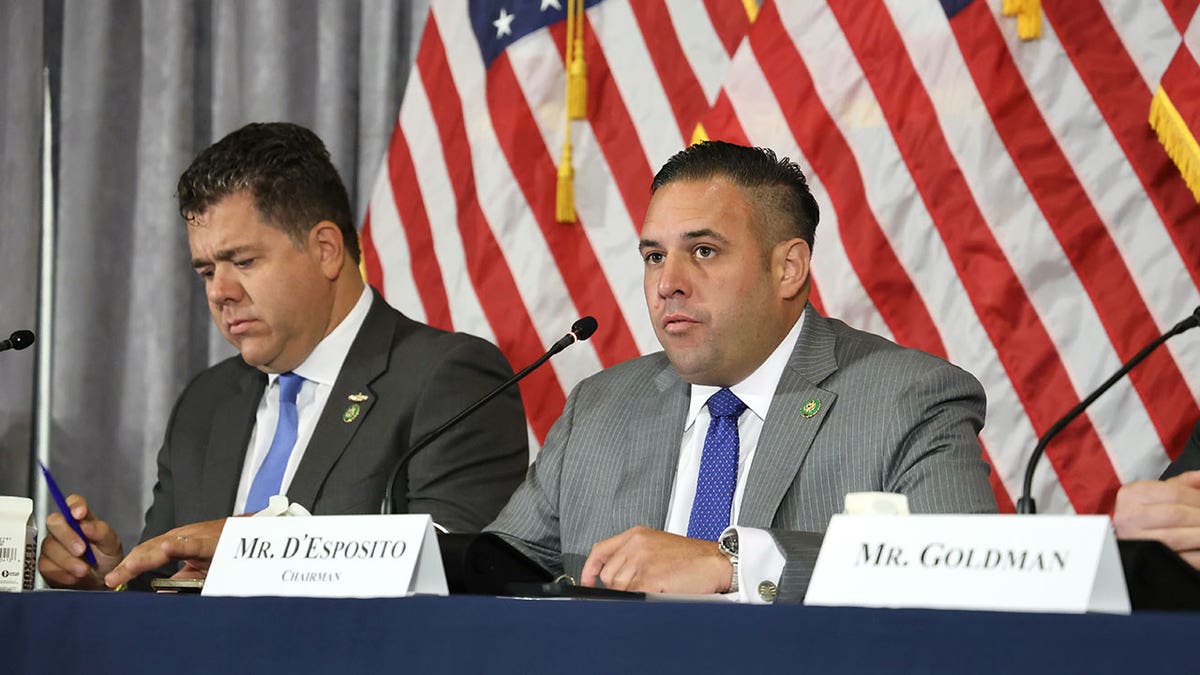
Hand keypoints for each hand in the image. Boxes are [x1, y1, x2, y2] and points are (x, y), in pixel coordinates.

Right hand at [37, 494, 123, 589]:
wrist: (100, 582)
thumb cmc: (106, 558)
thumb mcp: (111, 544)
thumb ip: (102, 532)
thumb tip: (86, 524)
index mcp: (82, 519)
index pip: (73, 502)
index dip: (74, 505)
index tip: (80, 514)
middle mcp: (64, 529)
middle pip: (54, 522)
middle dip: (67, 536)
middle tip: (82, 550)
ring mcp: (53, 545)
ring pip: (50, 546)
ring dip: (67, 560)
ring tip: (83, 570)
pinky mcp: (46, 563)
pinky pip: (46, 565)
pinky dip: (61, 572)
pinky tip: (73, 577)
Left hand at [104, 518, 226, 588]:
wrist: (252, 532)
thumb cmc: (224, 547)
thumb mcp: (198, 565)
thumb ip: (180, 578)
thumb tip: (161, 592)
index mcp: (174, 542)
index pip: (144, 553)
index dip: (127, 567)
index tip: (111, 582)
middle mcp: (180, 536)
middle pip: (148, 550)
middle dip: (129, 565)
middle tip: (112, 580)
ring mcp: (194, 537)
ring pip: (164, 546)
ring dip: (145, 557)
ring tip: (128, 567)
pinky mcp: (211, 542)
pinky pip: (193, 545)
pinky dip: (180, 546)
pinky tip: (167, 547)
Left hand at [580, 526, 731, 593]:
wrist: (715, 561)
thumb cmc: (692, 557)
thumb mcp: (657, 546)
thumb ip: (634, 555)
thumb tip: (614, 577)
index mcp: (636, 535)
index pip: (600, 550)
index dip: (589, 569)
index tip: (587, 581)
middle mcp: (636, 545)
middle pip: (608, 575)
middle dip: (618, 588)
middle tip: (639, 588)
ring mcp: (642, 561)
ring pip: (619, 589)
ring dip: (634, 595)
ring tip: (655, 588)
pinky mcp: (650, 577)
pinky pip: (634, 596)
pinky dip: (645, 599)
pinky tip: (659, 592)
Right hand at [1113, 470, 1199, 567]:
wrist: (1120, 536)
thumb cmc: (1141, 514)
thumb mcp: (1155, 493)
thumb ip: (1182, 483)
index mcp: (1133, 494)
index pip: (1174, 493)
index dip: (1199, 498)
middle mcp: (1129, 516)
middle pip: (1177, 514)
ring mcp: (1136, 539)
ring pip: (1178, 537)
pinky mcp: (1147, 559)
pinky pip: (1180, 558)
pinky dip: (1199, 555)